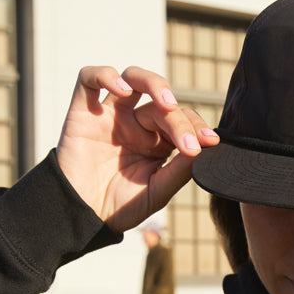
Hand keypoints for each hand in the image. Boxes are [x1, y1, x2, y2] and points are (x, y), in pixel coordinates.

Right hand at [55, 65, 219, 232]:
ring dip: (153, 83)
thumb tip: (205, 146)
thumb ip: (180, 170)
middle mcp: (135, 123)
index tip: (211, 142)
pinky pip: (89, 78)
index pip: (181, 119)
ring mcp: (110, 115)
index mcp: (156, 140)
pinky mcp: (83, 112)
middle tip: (188, 143)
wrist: (82, 217)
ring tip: (167, 102)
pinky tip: (122, 91)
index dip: (197, 126)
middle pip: (162, 104)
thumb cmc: (120, 206)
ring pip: (132, 78)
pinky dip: (105, 76)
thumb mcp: (157, 191)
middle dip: (179, 121)